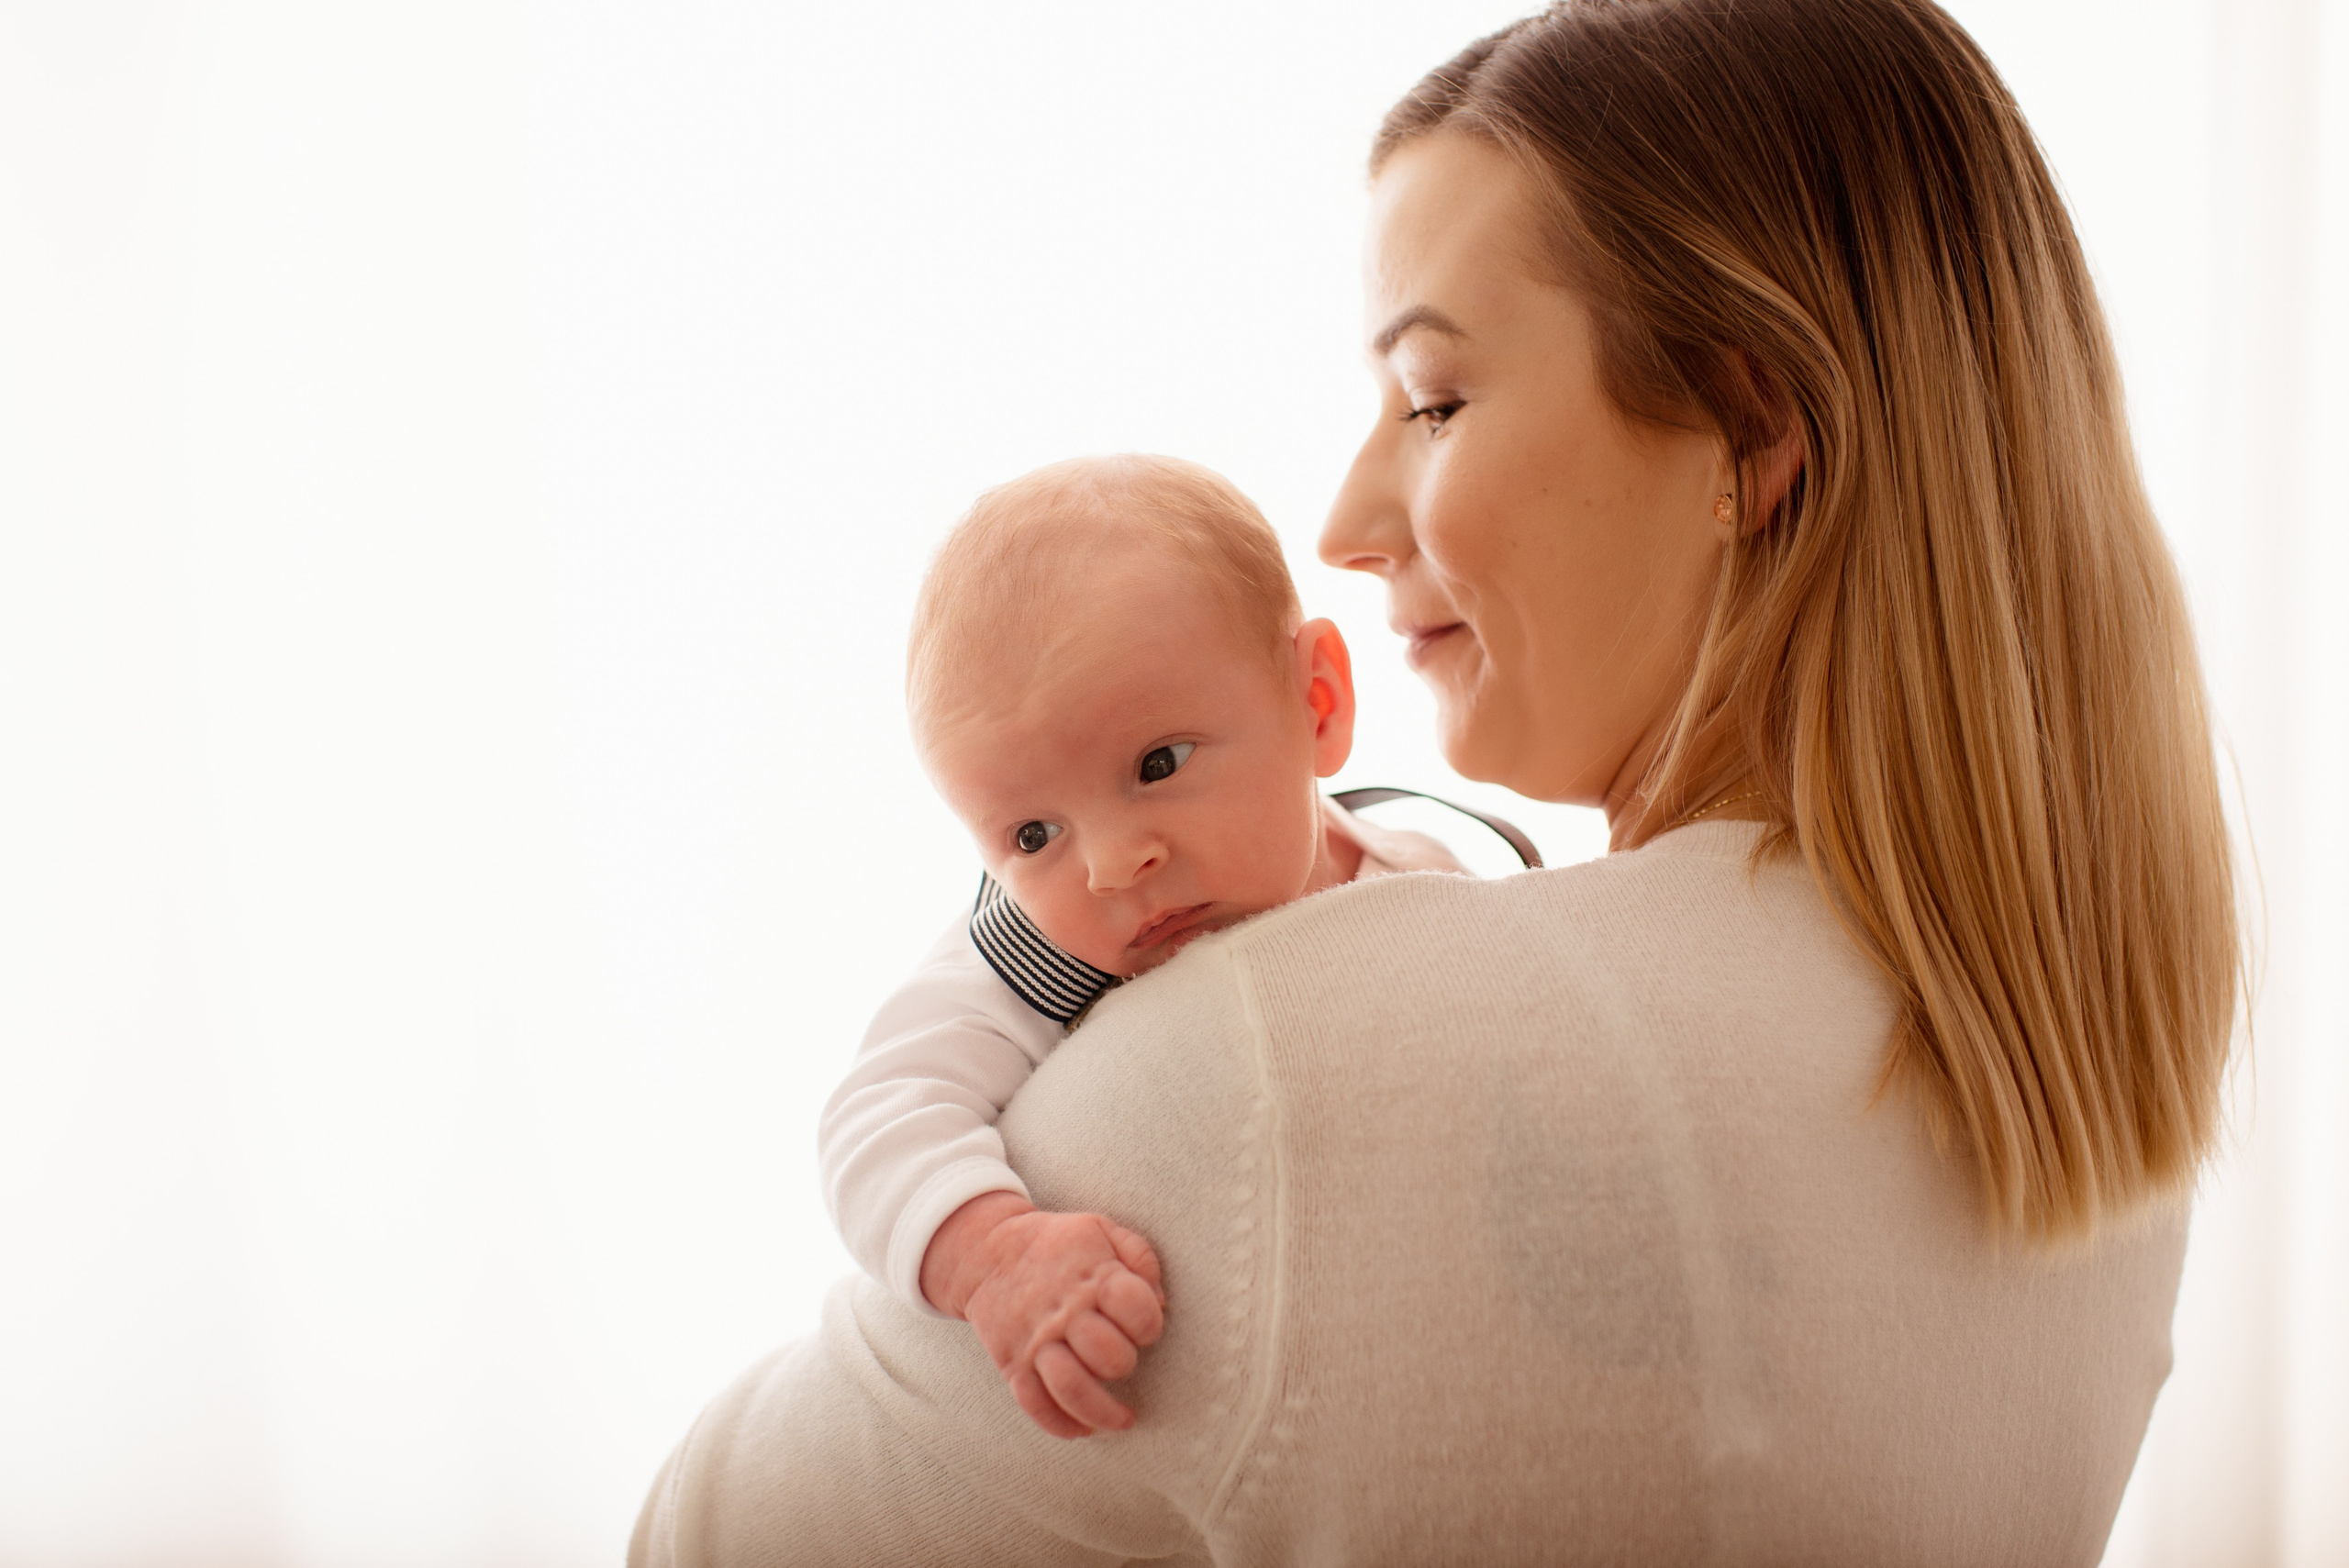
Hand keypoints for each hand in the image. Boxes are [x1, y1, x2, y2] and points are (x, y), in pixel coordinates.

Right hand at [920, 1191, 1165, 1437]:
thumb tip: (1161, 1301)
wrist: (986, 1252)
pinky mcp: (1012, 1365)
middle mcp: (1064, 1313)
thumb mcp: (1100, 1230)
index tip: (1144, 1328)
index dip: (1150, 1325)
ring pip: (1072, 1389)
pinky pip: (1036, 1406)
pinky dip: (1061, 1425)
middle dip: (1125, 1364)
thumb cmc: (1057, 1245)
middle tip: (1122, 1361)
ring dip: (1103, 1413)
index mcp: (1092, 1277)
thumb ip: (1138, 1257)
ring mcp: (1035, 1342)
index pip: (1138, 1310)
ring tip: (1122, 1420)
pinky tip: (1083, 1429)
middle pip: (1109, 1356)